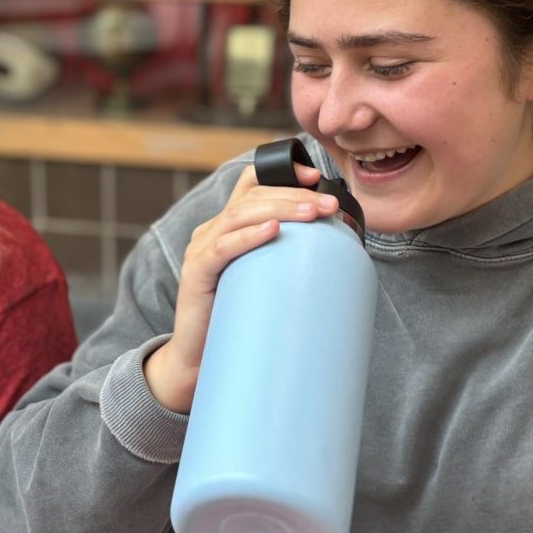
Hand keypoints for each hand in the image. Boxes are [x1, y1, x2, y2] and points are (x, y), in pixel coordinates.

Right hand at [144, 162, 338, 413]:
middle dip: (294, 194)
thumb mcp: (263, 281)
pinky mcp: (195, 274)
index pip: (250, 184)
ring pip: (239, 215)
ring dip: (280, 208)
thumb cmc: (236, 320)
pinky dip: (247, 236)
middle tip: (330, 204)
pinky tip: (272, 229)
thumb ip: (285, 261)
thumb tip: (338, 255)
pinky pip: (220, 248)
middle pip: (252, 196)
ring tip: (312, 213)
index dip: (280, 172)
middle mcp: (210, 231)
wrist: (199, 360)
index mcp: (227, 227)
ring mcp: (200, 251)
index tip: (316, 176)